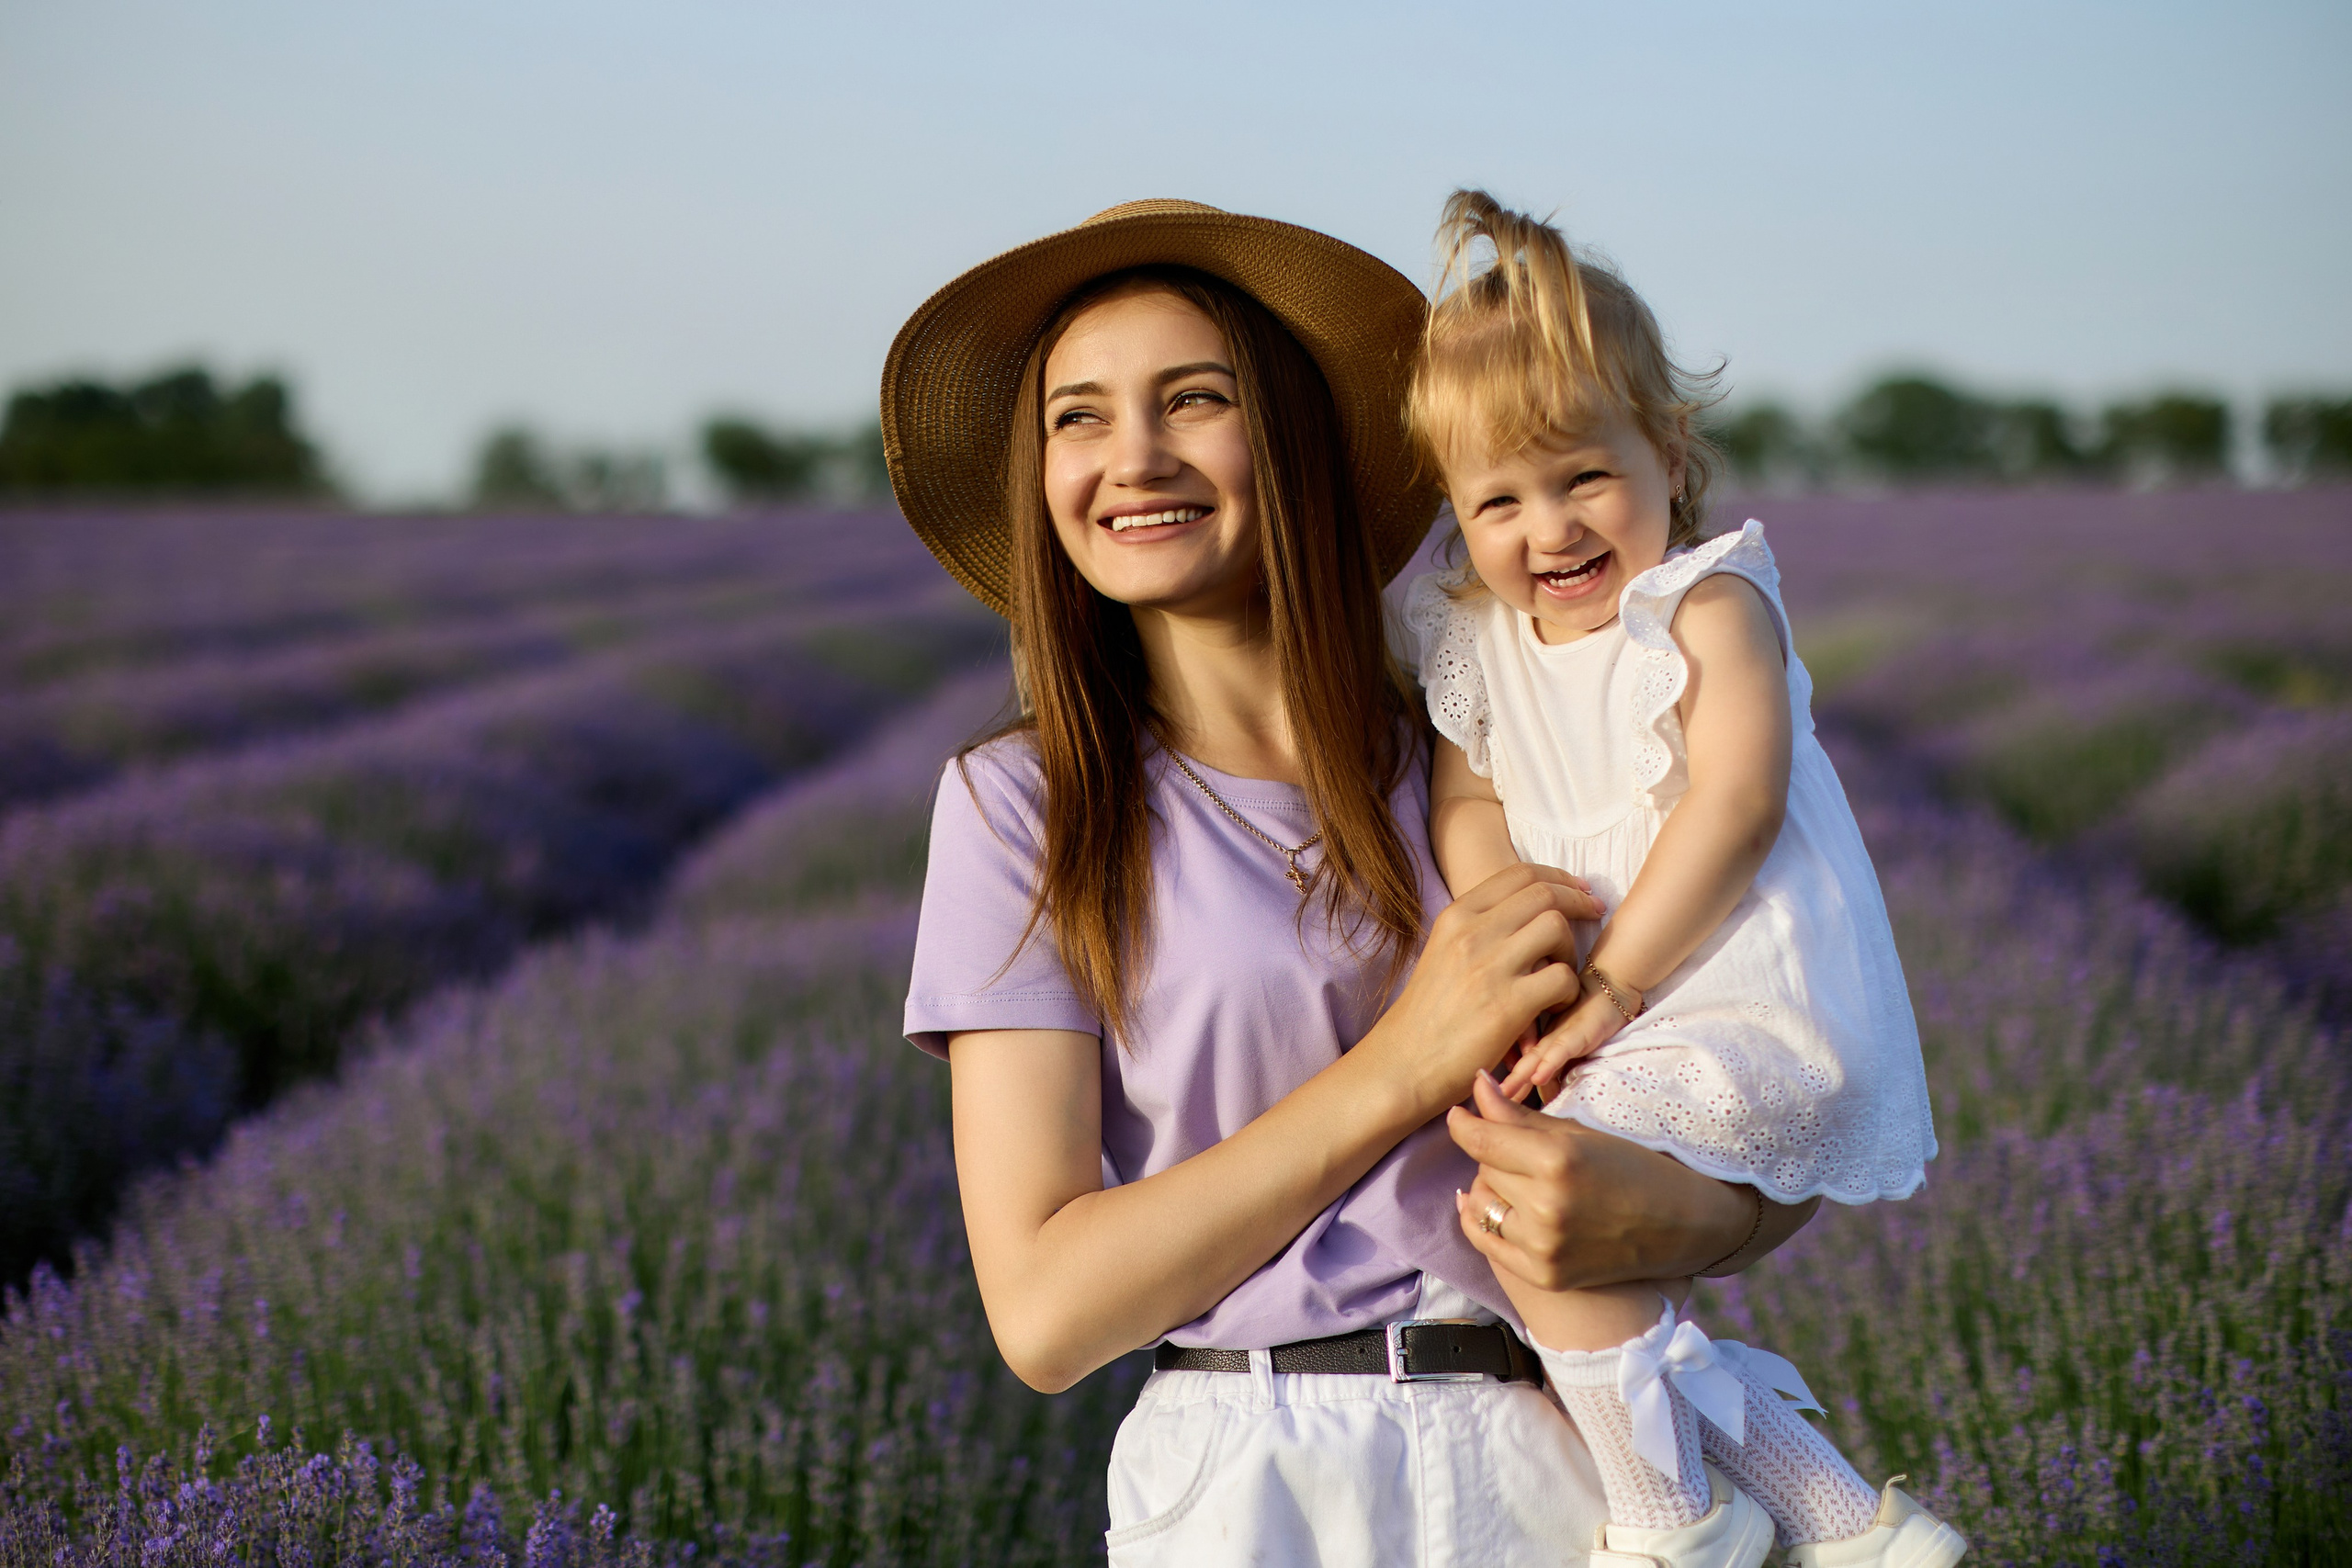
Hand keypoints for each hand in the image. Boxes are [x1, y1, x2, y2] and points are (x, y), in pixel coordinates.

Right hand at [1368, 863, 1599, 1111]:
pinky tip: (1554, 1007)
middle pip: (1544, 894)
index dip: (1557, 877)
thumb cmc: (1426, 1016)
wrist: (1402, 1064)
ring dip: (1571, 949)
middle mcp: (1471, 933)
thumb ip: (1476, 930)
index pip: (1519, 874)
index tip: (1577, 890)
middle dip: (1577, 902)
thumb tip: (1521, 912)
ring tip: (1561, 972)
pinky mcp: (1508, 1006)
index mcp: (1456, 917)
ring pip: (1557, 928)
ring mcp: (1489, 967)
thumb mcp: (1442, 954)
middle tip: (1593, 916)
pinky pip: (1562, 978)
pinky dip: (1568, 991)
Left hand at [1447, 1072, 1757, 1291]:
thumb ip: (1520, 1115)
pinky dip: (1482, 1220)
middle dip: (1493, 1154)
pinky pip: (1486, 1242)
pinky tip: (1491, 1206)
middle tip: (1520, 1151)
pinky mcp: (1545, 1275)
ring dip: (1490, 1188)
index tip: (1459, 1114)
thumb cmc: (1636, 1168)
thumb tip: (1475, 1084)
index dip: (1463, 1122)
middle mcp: (1547, 1206)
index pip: (1481, 1139)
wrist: (1682, 1226)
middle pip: (1482, 1168)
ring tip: (1517, 1180)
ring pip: (1481, 1203)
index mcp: (1558, 1160)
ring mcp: (1544, 1247)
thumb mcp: (1580, 1134)